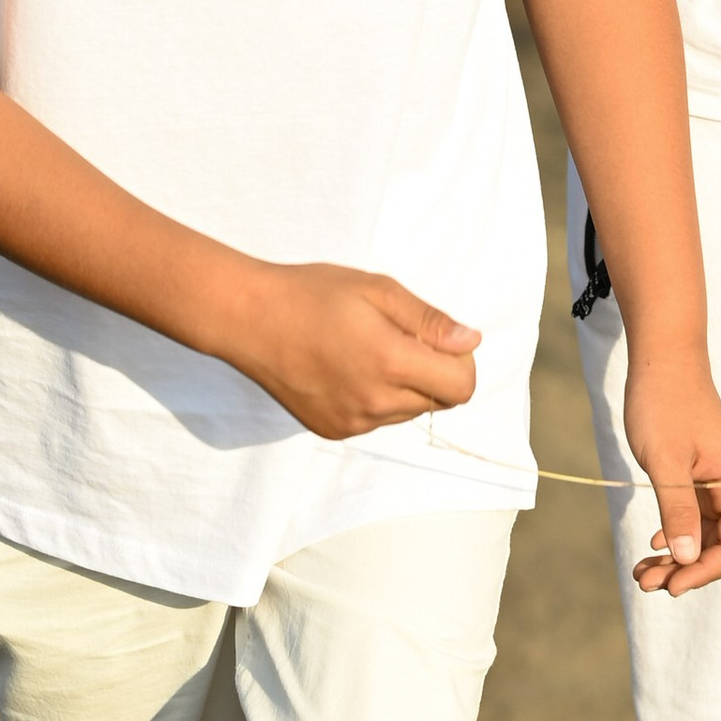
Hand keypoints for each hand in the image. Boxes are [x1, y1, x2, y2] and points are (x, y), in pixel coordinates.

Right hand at [223, 263, 480, 441]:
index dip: (461, 361)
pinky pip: (377, 419)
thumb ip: (429, 320)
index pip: (462, 387)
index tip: (438, 337)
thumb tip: (471, 341)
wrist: (249, 319)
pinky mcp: (333, 429)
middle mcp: (375, 403)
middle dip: (434, 371)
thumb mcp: (377, 290)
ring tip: (367, 349)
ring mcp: (352, 422)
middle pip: (438, 401)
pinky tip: (347, 367)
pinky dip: (376, 397)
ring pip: (408, 411)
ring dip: (405, 385)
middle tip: (399, 335)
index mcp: (391, 363)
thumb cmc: (312, 294)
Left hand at [621, 348, 720, 594]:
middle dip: (687, 570)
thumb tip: (687, 559)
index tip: (671, 585)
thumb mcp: (666, 462)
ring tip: (643, 573)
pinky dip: (675, 536)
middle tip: (647, 583)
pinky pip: (694, 518)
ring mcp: (719, 482)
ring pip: (705, 536)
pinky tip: (653, 546)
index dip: (705, 571)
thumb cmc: (665, 404)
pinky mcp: (701, 477)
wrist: (662, 360)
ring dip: (678, 557)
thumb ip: (678, 511)